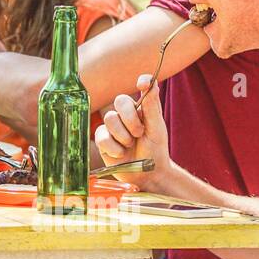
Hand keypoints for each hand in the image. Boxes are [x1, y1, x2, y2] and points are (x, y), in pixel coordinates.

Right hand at [94, 74, 170, 188]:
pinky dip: (114, 147)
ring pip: (109, 118)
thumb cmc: (155, 151)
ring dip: (123, 136)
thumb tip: (151, 84)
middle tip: (139, 133)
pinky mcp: (102, 140)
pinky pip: (102, 136)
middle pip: (119, 101)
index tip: (142, 84)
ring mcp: (112, 127)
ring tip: (130, 145)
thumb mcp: (157, 130)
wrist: (146, 176)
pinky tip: (120, 154)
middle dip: (130, 119)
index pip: (140, 89)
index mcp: (141, 109)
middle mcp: (125, 115)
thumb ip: (152, 107)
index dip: (142, 82)